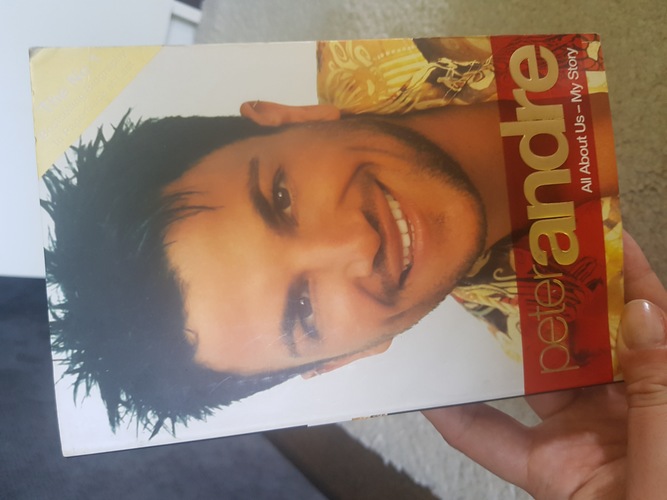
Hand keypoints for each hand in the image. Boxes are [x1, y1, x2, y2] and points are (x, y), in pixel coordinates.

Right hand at [424, 232, 666, 498]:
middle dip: (552, 300)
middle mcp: (627, 406)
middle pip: (585, 341)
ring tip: (471, 307)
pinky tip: (432, 396)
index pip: (648, 318)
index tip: (597, 229)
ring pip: (536, 381)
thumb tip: (638, 309)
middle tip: (517, 260)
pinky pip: (497, 441)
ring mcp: (585, 438)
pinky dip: (463, 421)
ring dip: (503, 350)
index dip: (627, 272)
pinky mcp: (548, 471)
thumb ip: (658, 377)